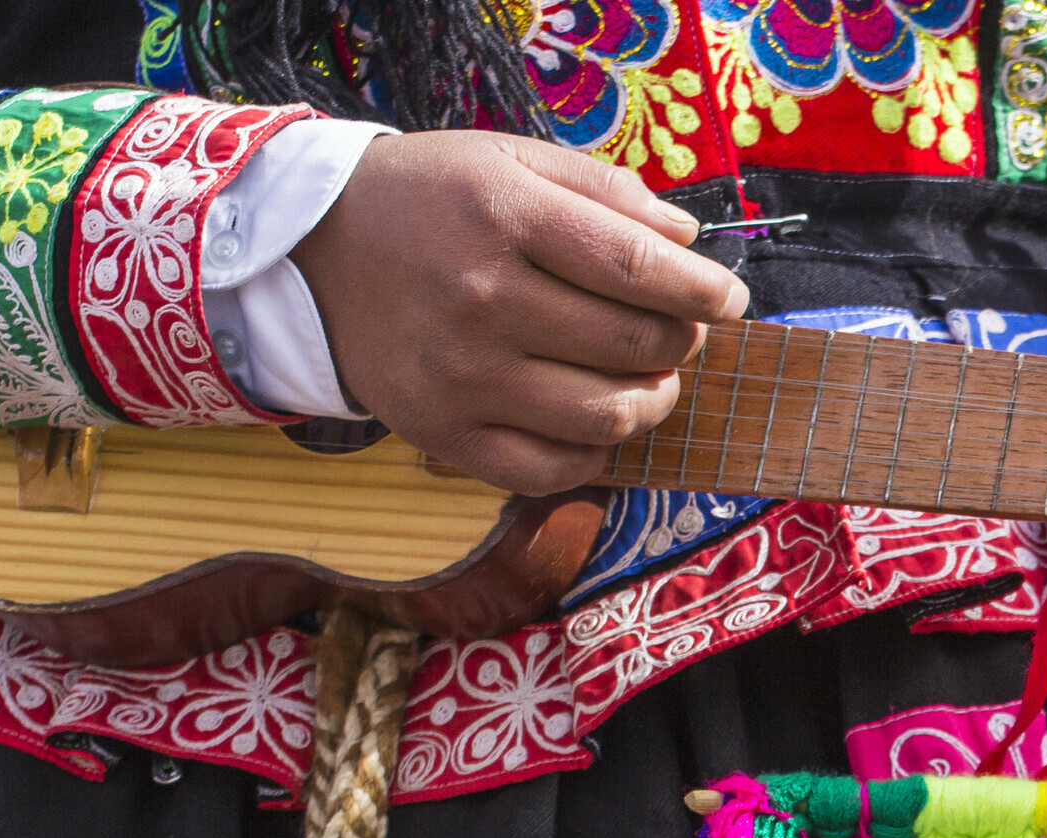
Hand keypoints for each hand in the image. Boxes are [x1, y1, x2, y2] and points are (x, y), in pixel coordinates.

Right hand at [290, 130, 749, 494]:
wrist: (314, 251)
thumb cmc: (433, 200)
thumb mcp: (511, 159)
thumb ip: (606, 191)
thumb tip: (689, 244)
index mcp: (504, 216)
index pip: (638, 269)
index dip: (703, 290)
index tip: (731, 298)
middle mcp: (481, 298)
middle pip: (631, 344)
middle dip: (682, 341)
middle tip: (683, 330)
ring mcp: (460, 374)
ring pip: (604, 416)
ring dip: (653, 401)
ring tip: (652, 378)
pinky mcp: (440, 432)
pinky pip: (549, 470)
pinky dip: (594, 453)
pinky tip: (596, 420)